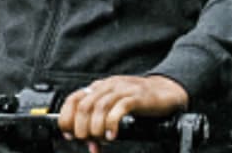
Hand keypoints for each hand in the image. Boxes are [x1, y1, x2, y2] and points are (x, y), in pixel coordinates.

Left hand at [58, 75, 188, 151]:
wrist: (165, 91)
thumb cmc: (138, 101)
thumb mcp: (115, 110)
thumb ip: (101, 125)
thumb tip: (91, 145)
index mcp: (99, 88)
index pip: (73, 99)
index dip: (67, 118)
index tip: (69, 134)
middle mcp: (108, 86)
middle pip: (84, 105)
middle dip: (81, 127)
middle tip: (87, 140)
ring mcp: (122, 89)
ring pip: (99, 107)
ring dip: (96, 128)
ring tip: (100, 139)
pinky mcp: (136, 97)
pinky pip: (120, 108)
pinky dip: (113, 124)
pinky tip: (113, 135)